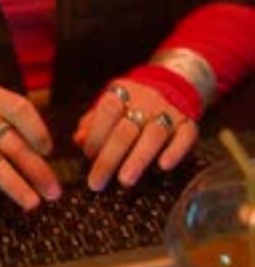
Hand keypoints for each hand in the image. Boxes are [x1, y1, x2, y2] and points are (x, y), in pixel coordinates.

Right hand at [0, 87, 61, 212]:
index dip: (37, 130)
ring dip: (14, 185)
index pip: (20, 110)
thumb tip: (48, 158)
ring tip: (33, 203)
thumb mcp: (1, 105)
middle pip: (11, 144)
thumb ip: (23, 123)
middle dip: (36, 170)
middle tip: (53, 192)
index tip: (48, 151)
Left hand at [73, 79, 198, 190]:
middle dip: (109, 158)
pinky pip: (185, 136)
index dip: (96, 134)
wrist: (170, 85)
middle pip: (126, 129)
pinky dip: (175, 151)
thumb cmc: (131, 103)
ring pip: (153, 135)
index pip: (107, 110)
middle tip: (97, 182)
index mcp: (122, 93)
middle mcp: (146, 101)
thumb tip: (78, 140)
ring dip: (138, 159)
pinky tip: (164, 166)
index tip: (88, 156)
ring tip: (125, 180)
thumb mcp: (109, 105)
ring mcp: (169, 112)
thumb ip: (92, 122)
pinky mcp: (188, 124)